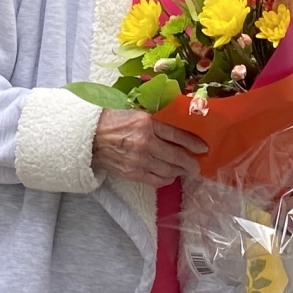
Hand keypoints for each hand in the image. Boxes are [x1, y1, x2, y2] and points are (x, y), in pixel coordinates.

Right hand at [92, 109, 206, 187]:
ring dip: (180, 171)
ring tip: (185, 171)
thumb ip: (155, 121)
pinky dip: (166, 179)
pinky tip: (170, 176)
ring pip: (168, 170)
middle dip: (190, 162)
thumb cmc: (113, 121)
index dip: (193, 143)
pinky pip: (155, 180)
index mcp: (146, 123)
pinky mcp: (132, 173)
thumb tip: (176, 129)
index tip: (203, 148)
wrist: (89, 137)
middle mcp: (145, 142)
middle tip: (197, 166)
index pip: (177, 134)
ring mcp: (138, 159)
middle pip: (176, 155)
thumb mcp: (136, 113)